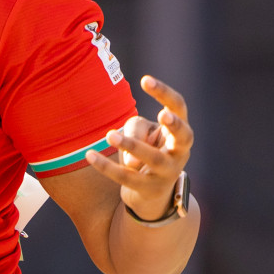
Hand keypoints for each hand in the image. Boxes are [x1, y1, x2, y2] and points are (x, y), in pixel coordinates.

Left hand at [85, 75, 192, 220]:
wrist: (151, 194)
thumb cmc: (146, 151)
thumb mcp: (141, 133)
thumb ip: (136, 130)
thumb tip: (129, 151)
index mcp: (179, 131)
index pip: (178, 107)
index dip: (164, 93)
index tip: (145, 79)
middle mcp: (180, 151)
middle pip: (184, 135)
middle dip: (174, 125)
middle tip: (161, 115)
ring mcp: (168, 172)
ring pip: (154, 158)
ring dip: (132, 146)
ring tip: (110, 136)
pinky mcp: (149, 189)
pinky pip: (127, 177)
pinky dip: (106, 167)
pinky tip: (89, 155)